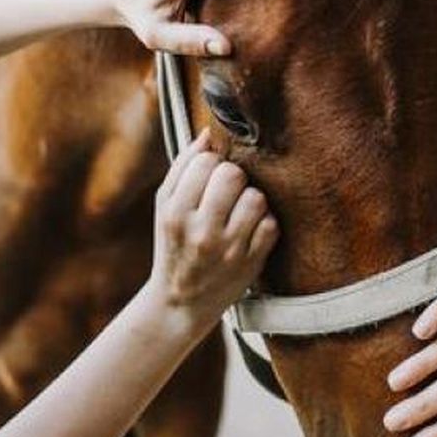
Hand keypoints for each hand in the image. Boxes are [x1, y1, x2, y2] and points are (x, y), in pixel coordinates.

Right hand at [148, 130, 278, 329]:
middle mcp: (201, 231)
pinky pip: (271, 224)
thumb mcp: (164, 207)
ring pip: (257, 197)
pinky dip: (264, 224)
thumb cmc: (174, 245)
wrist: (180, 303)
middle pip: (233, 175)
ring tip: (239, 211)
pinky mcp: (252, 263)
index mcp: (175, 212)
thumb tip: (208, 133)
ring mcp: (229, 249)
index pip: (205, 162)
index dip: (212, 163)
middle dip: (234, 177)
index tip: (209, 176)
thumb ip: (183, 167)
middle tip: (227, 191)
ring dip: (252, 199)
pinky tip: (249, 231)